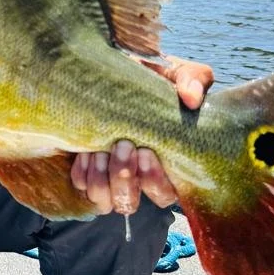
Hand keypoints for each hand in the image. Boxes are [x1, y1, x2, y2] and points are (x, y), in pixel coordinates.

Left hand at [70, 55, 213, 213]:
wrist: (107, 71)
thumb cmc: (148, 76)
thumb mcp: (174, 72)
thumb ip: (192, 79)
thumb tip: (192, 99)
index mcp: (165, 163)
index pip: (165, 194)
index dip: (155, 181)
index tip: (146, 152)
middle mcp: (136, 177)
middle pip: (131, 204)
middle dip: (124, 178)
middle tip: (122, 145)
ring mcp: (108, 177)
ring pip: (106, 202)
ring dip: (101, 180)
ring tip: (99, 151)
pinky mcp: (86, 171)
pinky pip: (82, 187)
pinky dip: (83, 173)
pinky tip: (84, 152)